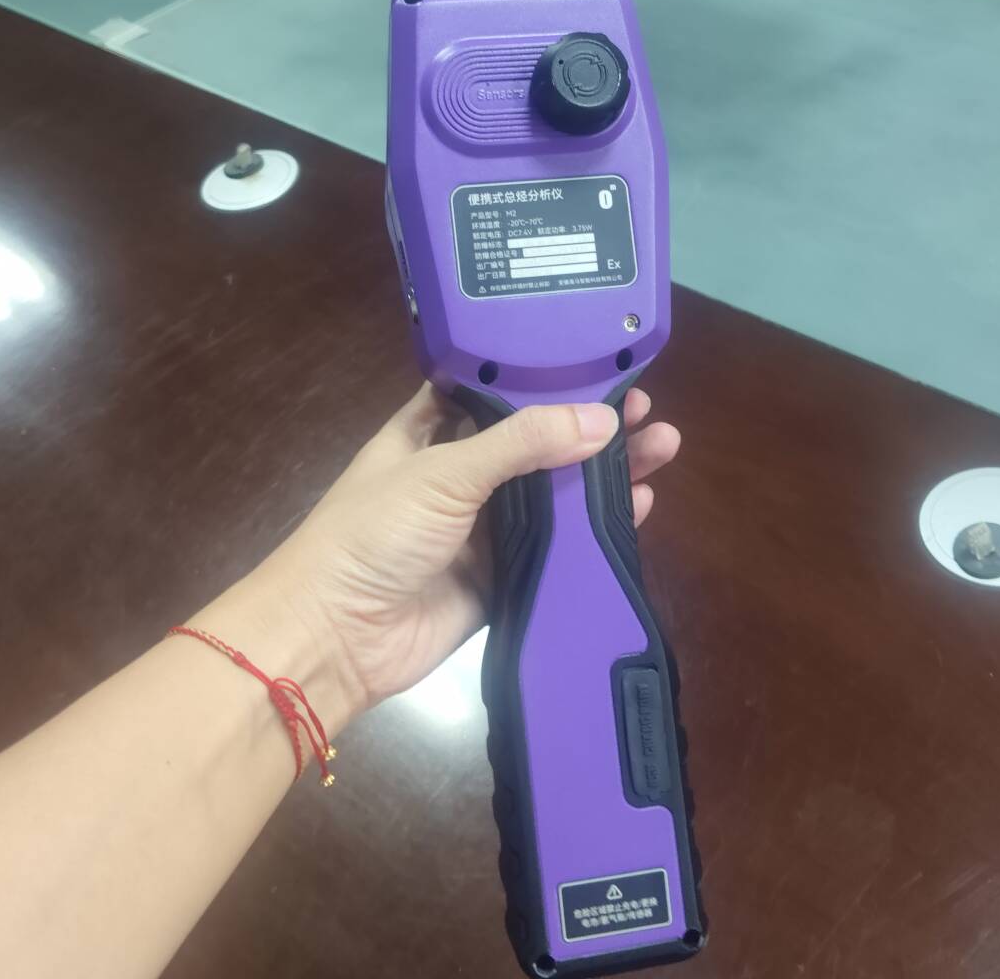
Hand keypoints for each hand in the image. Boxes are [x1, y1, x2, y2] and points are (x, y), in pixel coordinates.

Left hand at [272, 384, 679, 723]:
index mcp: (431, 431)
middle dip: (590, 426)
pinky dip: (597, 529)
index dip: (545, 375)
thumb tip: (603, 419)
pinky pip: (560, 548)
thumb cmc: (375, 533)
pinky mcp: (503, 577)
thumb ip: (522, 442)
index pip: (495, 389)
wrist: (336, 637)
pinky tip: (641, 506)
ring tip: (663, 446)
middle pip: (538, 442)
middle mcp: (461, 474)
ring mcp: (484, 528)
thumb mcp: (444, 471)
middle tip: (647, 407)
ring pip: (556, 493)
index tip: (600, 361)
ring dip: (605, 473)